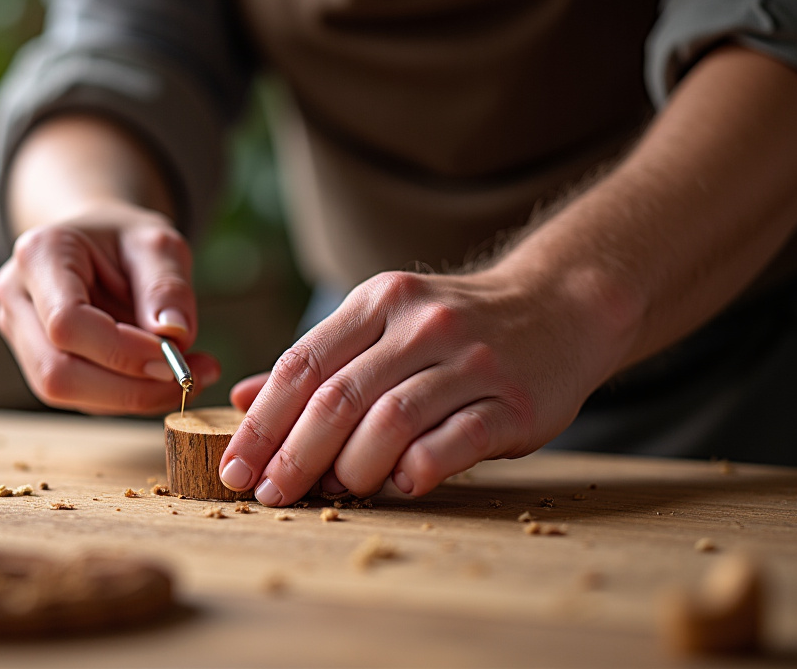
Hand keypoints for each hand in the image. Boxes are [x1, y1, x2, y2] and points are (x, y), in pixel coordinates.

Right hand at [0, 201, 219, 414]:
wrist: (99, 244)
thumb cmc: (126, 240)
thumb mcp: (158, 244)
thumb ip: (167, 285)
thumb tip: (175, 335)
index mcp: (38, 254)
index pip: (66, 321)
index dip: (121, 351)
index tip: (174, 355)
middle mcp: (17, 297)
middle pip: (56, 371)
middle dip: (129, 388)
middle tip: (191, 380)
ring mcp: (19, 333)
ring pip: (65, 392)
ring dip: (131, 397)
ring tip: (187, 375)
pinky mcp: (36, 361)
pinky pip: (79, 396)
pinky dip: (126, 396)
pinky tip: (162, 378)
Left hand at [219, 268, 630, 503]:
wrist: (561, 305)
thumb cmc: (455, 327)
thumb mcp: (383, 323)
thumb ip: (319, 361)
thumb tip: (241, 397)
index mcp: (378, 302)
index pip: (302, 364)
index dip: (262, 423)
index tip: (235, 468)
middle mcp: (422, 325)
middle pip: (339, 396)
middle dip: (294, 454)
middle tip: (271, 494)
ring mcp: (472, 361)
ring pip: (391, 420)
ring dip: (352, 467)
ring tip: (336, 491)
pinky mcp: (517, 401)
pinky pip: (456, 441)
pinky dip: (419, 469)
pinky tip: (401, 485)